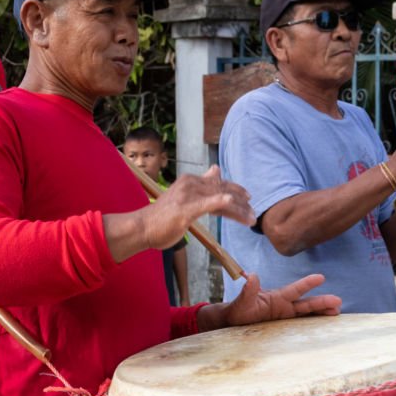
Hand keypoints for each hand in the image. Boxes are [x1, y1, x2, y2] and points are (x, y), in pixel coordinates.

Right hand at [140, 165, 254, 250]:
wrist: (142, 227)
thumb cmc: (161, 217)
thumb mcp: (183, 196)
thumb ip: (200, 184)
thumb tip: (215, 169)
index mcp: (190, 181)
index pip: (218, 183)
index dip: (235, 190)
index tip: (248, 199)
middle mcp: (191, 184)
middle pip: (222, 190)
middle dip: (241, 202)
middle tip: (254, 212)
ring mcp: (188, 196)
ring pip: (220, 198)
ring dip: (239, 209)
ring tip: (251, 219)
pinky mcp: (186, 209)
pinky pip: (209, 204)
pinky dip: (223, 202)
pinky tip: (232, 203)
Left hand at [222, 273, 340, 326]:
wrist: (234, 323)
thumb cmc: (238, 311)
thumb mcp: (242, 301)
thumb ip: (248, 290)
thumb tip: (251, 276)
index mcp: (277, 298)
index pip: (295, 290)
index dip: (307, 284)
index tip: (321, 277)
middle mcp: (285, 306)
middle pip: (307, 303)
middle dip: (322, 302)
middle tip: (338, 301)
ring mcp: (286, 316)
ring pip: (308, 314)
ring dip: (322, 313)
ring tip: (337, 312)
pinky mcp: (285, 327)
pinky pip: (302, 325)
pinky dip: (314, 324)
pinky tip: (325, 326)